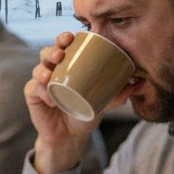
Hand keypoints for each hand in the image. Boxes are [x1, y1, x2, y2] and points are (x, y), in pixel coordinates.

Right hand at [25, 32, 136, 173]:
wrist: (71, 136)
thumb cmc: (85, 112)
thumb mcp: (103, 102)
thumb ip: (119, 93)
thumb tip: (140, 83)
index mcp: (68, 65)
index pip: (64, 45)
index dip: (64, 38)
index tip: (72, 37)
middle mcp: (53, 70)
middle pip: (48, 52)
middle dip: (53, 49)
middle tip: (61, 53)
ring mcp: (41, 82)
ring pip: (38, 68)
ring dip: (43, 68)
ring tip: (50, 74)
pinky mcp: (33, 95)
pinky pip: (33, 89)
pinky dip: (41, 91)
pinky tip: (49, 97)